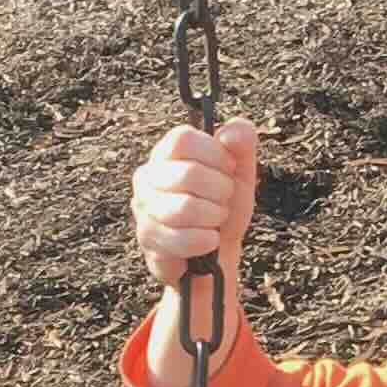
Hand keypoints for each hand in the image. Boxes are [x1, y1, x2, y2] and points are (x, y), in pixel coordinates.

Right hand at [132, 117, 257, 289]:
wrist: (218, 251)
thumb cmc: (225, 203)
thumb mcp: (242, 169)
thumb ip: (242, 140)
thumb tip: (229, 135)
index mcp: (167, 152)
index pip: (183, 139)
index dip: (215, 154)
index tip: (228, 168)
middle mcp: (148, 175)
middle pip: (188, 174)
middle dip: (221, 190)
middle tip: (225, 199)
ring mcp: (143, 207)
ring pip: (184, 208)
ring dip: (214, 216)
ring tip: (217, 219)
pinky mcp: (147, 238)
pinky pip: (182, 239)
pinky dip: (206, 241)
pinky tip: (210, 240)